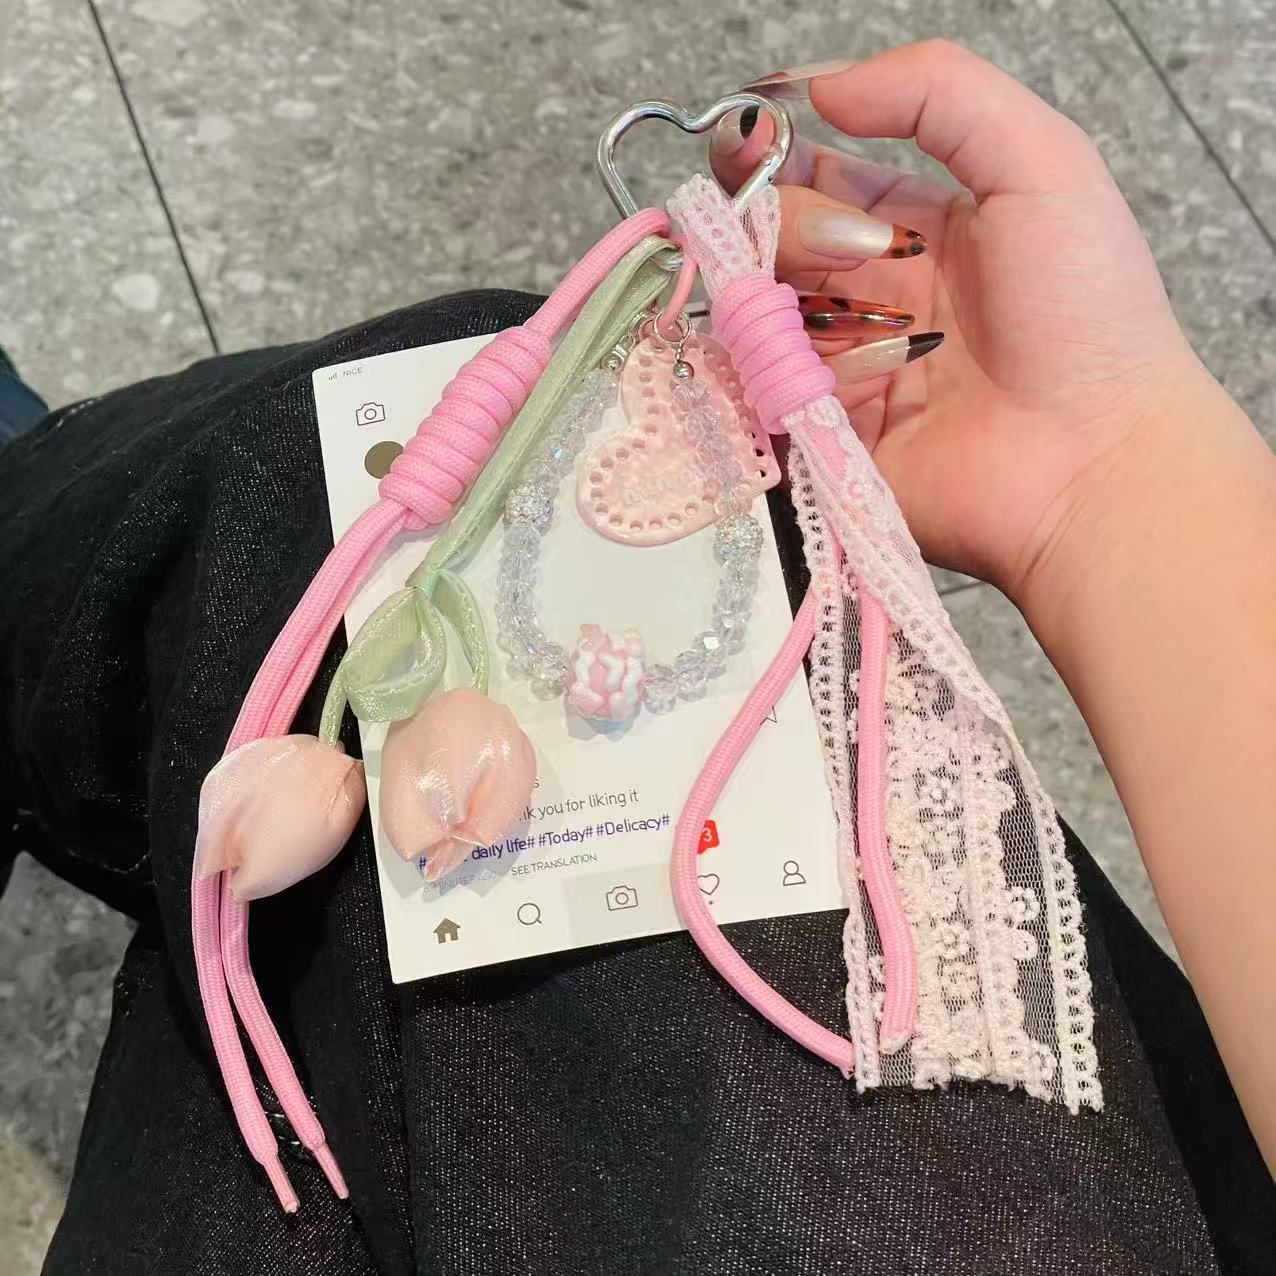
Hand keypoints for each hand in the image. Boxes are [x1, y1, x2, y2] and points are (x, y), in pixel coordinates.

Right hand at [712, 40, 1210, 600]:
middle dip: (786, 228)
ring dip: (776, 301)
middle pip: (776, 243)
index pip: (818, 181)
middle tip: (848, 253)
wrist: (1091, 459)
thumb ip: (939, 93)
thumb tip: (818, 86)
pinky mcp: (820, 438)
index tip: (747, 145)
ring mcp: (841, 371)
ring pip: (756, 313)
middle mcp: (871, 300)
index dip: (774, 157)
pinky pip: (757, 395)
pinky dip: (766, 374)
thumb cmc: (1086, 313)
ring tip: (835, 320)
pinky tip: (805, 369)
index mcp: (918, 233)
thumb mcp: (1039, 162)